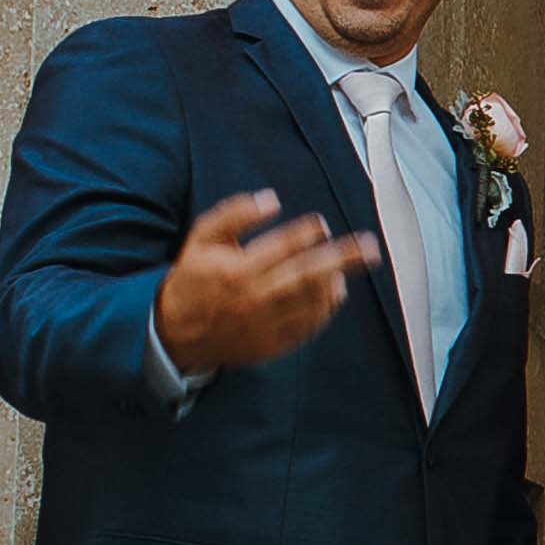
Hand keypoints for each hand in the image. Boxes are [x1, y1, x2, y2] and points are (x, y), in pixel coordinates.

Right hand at [155, 188, 379, 373]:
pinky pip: (305, 328)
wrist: (174, 331)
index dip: (306, 234)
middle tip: (369, 248)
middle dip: (342, 259)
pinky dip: (324, 311)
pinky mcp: (270, 345)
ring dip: (335, 284)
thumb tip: (271, 199)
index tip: (321, 225)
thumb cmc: (193, 278)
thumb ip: (234, 214)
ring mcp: (264, 326)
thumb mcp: (202, 237)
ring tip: (351, 267)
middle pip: (307, 275)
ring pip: (310, 304)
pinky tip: (334, 294)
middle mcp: (253, 299)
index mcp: (237, 270)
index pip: (282, 248)